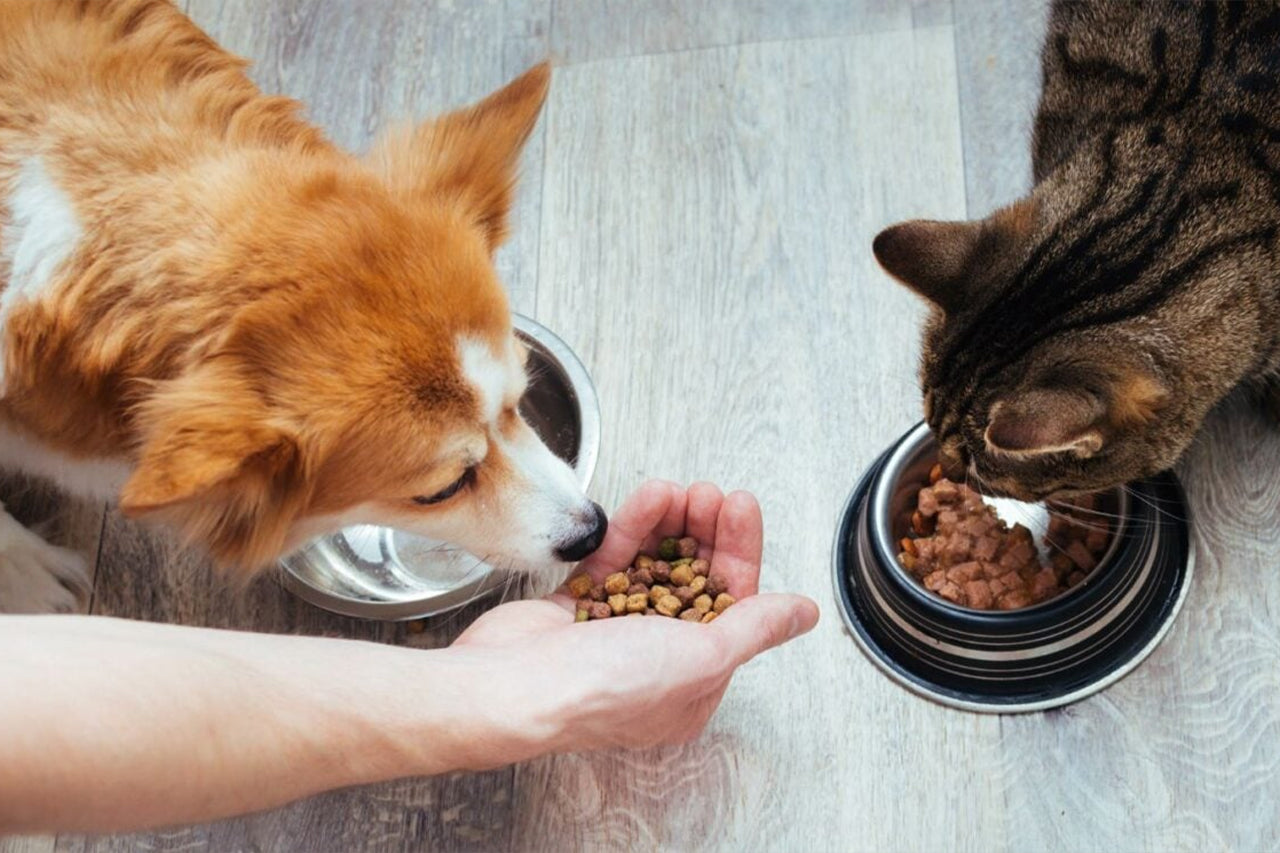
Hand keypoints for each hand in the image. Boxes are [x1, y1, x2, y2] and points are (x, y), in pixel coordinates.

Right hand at [449, 480, 818, 756]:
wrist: (511, 687)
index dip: (738, 551)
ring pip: (654, 564)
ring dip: (671, 523)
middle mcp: (656, 659)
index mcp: (693, 684)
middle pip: (694, 580)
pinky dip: (633, 528)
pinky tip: (650, 497)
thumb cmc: (604, 688)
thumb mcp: (701, 658)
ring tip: (679, 489)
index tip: (740, 506)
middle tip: (710, 493)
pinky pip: (614, 560)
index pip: (732, 605)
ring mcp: (615, 632)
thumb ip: (754, 627)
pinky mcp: (577, 607)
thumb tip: (804, 613)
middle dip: (706, 532)